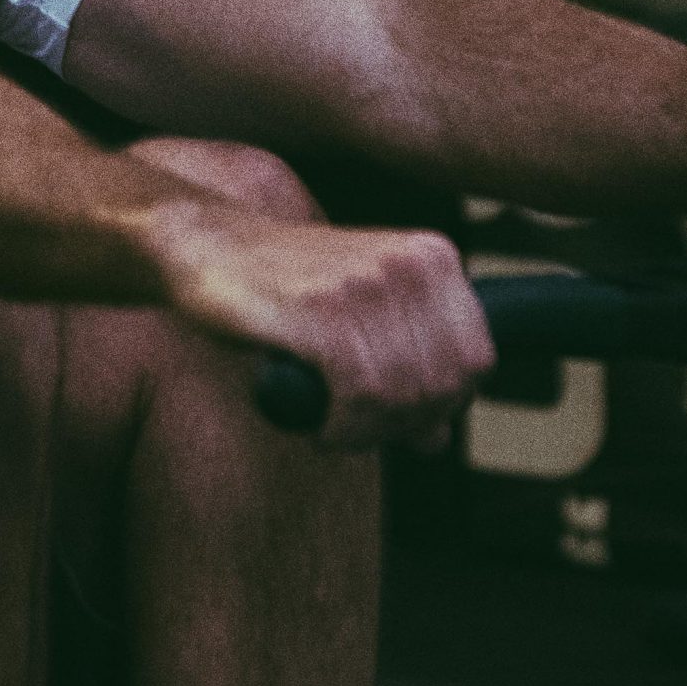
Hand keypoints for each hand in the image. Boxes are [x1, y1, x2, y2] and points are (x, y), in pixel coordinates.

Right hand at [156, 209, 493, 449]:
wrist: (208, 245)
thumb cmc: (282, 285)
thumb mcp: (358, 318)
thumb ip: (405, 369)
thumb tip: (438, 440)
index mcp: (434, 257)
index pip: (478, 361)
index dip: (441, 404)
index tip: (394, 413)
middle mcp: (411, 263)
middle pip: (444, 387)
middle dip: (403, 424)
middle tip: (356, 426)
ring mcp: (368, 282)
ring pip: (405, 398)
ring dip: (368, 432)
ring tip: (333, 424)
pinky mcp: (325, 310)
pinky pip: (362, 399)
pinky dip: (342, 430)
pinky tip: (318, 423)